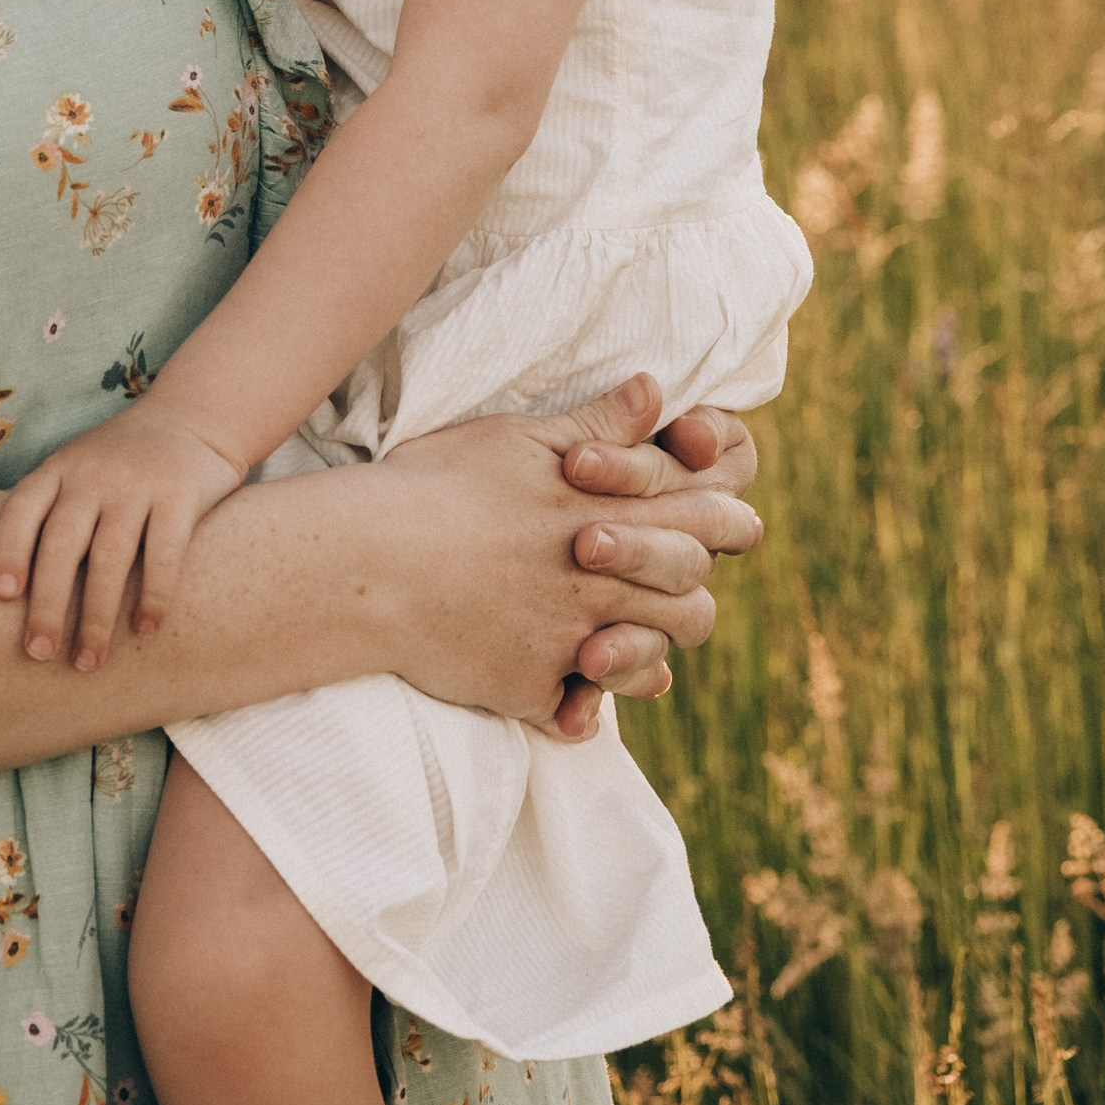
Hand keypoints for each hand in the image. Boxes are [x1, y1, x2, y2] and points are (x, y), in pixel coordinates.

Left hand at [0, 408, 247, 668]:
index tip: (1, 596)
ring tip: (88, 661)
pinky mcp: (180, 494)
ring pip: (110, 556)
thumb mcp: (78, 469)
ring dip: (97, 616)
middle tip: (40, 652)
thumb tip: (9, 596)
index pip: (22, 509)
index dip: (8, 551)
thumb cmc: (121, 462)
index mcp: (59, 469)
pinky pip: (164, 552)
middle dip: (48, 604)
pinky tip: (146, 629)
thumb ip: (52, 514)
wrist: (192, 417)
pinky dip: (154, 595)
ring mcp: (137, 484)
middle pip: (62, 544)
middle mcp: (92, 474)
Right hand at [376, 374, 761, 737]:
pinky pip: (576, 714)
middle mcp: (599, 588)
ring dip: (644, 655)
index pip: (701, 522)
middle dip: (692, 596)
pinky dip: (577, 707)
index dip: (726, 520)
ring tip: (620, 642)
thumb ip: (597, 424)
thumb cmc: (436, 487)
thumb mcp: (517, 439)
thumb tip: (657, 391)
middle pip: (691, 607)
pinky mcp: (529, 691)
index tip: (736, 521)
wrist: (367, 564)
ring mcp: (569, 646)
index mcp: (604, 518)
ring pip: (646, 666)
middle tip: (679, 589)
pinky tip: (570, 696)